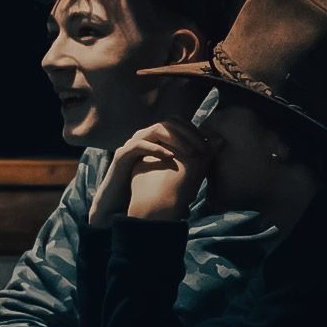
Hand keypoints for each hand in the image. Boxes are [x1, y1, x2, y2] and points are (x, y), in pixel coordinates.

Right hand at [89, 119, 210, 226]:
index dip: (194, 130)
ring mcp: (132, 145)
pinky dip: (157, 149)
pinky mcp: (122, 155)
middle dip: (189, 133)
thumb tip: (208, 162)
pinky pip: (140, 144)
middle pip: (169, 122)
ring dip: (177, 139)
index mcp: (155, 140)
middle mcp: (144, 138)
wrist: (117, 205)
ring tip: (191, 152)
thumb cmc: (146, 191)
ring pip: (157, 129)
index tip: (208, 144)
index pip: (176, 123)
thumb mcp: (172, 175)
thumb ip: (188, 165)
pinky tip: (171, 158)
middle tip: (203, 147)